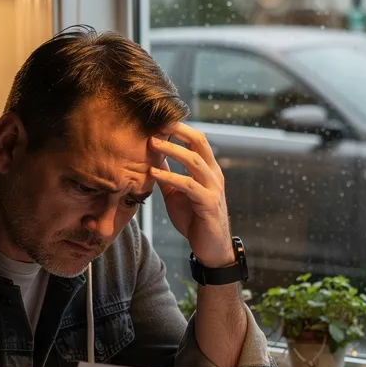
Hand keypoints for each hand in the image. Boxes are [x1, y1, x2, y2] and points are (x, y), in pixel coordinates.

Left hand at [148, 123, 234, 267]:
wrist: (211, 248)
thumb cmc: (194, 219)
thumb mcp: (176, 194)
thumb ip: (167, 175)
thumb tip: (152, 159)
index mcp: (208, 169)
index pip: (196, 140)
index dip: (179, 128)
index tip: (159, 119)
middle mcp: (213, 174)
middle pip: (199, 142)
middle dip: (178, 130)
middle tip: (157, 122)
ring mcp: (213, 188)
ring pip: (194, 160)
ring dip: (172, 150)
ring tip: (152, 143)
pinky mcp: (208, 204)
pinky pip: (188, 185)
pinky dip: (170, 177)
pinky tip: (153, 174)